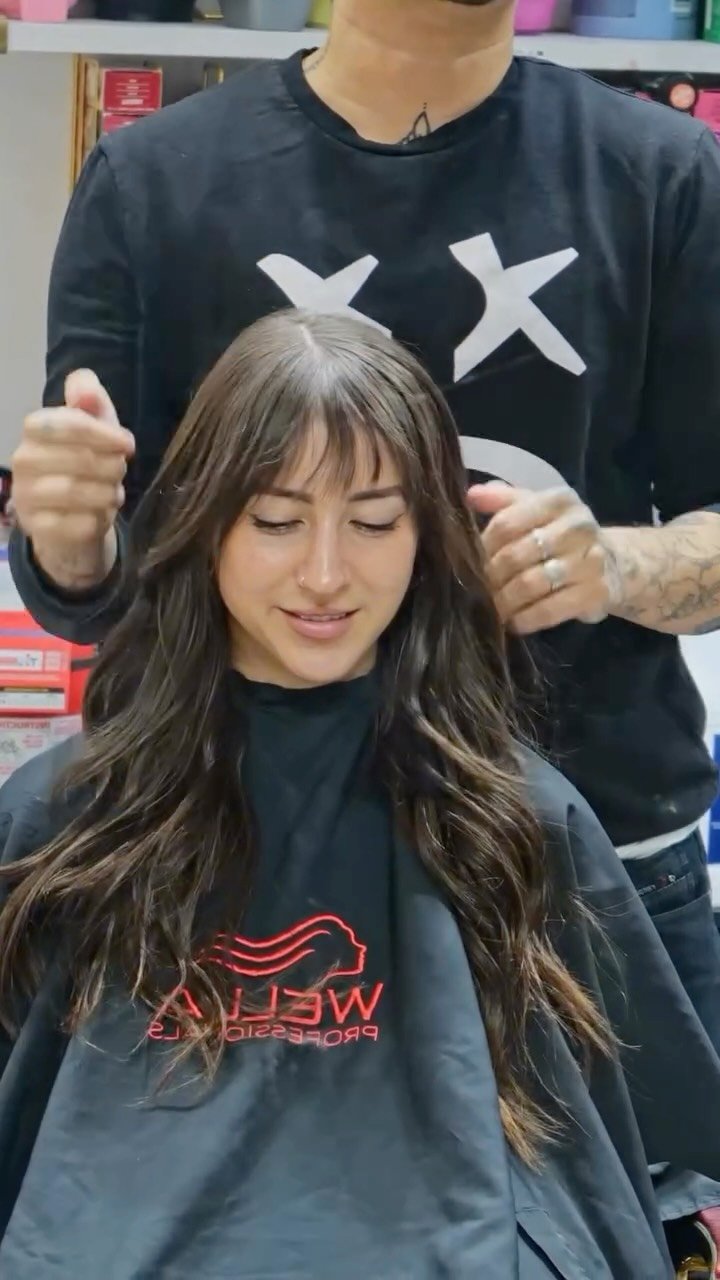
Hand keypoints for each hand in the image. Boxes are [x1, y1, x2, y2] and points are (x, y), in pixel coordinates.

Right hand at [12, 371, 134, 590]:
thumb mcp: (96, 427)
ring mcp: (25, 496)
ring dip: (108, 494)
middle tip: (120, 472)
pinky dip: (99, 519)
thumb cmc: (86, 465)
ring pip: (77, 492)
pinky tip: (102, 515)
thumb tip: (86, 386)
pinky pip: (77, 524)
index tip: (128, 445)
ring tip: (114, 493)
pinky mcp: (37, 528)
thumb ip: (92, 401)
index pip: (70, 424)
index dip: (105, 434)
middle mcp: (22, 460)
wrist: (71, 518)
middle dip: (112, 467)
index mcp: (35, 429)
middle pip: (79, 459)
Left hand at [469, 482, 618, 634]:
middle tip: (476, 590)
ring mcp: (590, 560)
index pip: (507, 522)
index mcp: (559, 501)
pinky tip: (513, 622)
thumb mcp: (537, 508)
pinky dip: (525, 619)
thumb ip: (503, 499)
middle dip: (491, 576)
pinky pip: (550, 610)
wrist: (615, 563)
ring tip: (491, 608)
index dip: (484, 545)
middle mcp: (578, 527)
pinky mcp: (596, 592)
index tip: (472, 561)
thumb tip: (471, 495)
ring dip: (504, 600)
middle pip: (516, 555)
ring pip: (530, 584)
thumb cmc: (562, 534)